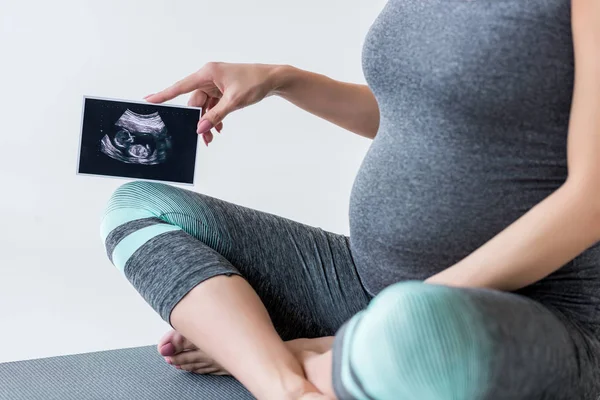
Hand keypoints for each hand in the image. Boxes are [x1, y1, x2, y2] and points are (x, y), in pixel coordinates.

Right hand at [144, 62, 283, 145]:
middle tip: (202, 138)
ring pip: (204, 107)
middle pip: (194, 102)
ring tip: (211, 138)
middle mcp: (208, 77)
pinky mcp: (222, 91)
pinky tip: (219, 129)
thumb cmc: (255, 82)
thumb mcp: (234, 101)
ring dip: (207, 122)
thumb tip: (200, 127)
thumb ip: (216, 115)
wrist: (273, 79)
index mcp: (207, 73)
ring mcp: (215, 85)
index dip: (164, 95)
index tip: (148, 100)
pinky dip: (215, 118)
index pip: (181, 86)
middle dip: (197, 120)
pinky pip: (213, 107)